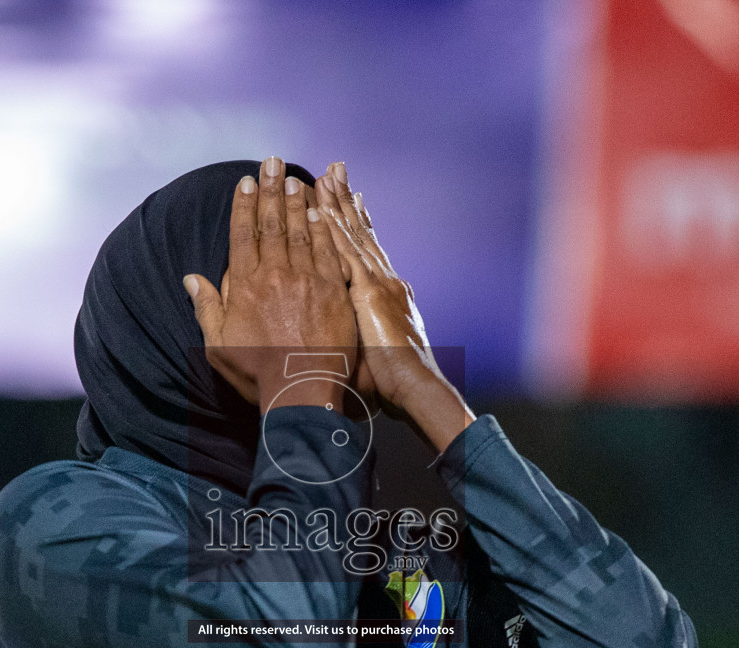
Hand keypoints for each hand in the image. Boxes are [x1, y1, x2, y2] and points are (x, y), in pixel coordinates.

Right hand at [185, 156, 358, 412]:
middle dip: (269, 190)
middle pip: (271, 224)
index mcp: (244, 287)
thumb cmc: (257, 373)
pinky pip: (326, 250)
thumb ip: (208, 308)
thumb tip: (191, 279)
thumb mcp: (218, 346)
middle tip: (270, 162)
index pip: (242, 235)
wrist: (301, 392)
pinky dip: (322, 228)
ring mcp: (306, 281)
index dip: (243, 205)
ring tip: (294, 178)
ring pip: (300, 231)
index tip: (245, 182)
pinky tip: (320, 212)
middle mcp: (274, 276)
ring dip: (296, 201)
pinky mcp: (333, 291)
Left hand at [315, 162, 474, 453]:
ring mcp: (378, 284)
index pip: (364, 251)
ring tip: (327, 173)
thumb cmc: (394, 383)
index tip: (344, 198)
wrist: (415, 388)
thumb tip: (347, 332)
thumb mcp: (375, 352)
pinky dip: (335, 229)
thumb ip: (362, 334)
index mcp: (383, 295)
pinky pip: (347, 253)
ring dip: (338, 203)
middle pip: (359, 233)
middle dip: (345, 201)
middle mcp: (382, 281)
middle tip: (334, 169)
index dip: (353, 223)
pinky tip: (323, 208)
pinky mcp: (370, 293)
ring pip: (352, 236)